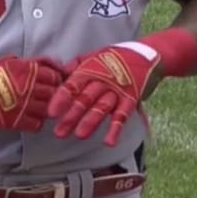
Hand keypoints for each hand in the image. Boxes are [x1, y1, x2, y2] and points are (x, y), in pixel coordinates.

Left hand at [47, 43, 161, 146]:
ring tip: (80, 136)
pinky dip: (116, 129)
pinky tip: (109, 141)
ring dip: (91, 122)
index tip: (51, 113)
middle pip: (84, 99)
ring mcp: (117, 90)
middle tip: (59, 133)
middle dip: (71, 117)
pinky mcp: (130, 99)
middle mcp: (102, 80)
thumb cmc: (113, 57)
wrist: (145, 56)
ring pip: (101, 107)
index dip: (61, 99)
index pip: (72, 86)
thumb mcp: (92, 56)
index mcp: (89, 70)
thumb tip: (58, 75)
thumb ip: (74, 66)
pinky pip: (122, 115)